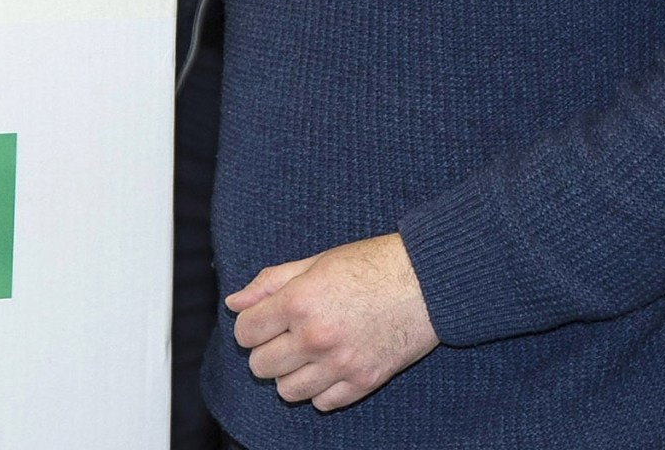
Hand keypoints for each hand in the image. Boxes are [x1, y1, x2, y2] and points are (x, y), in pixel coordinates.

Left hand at [226, 233, 438, 411]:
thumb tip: (235, 303)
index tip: (264, 321)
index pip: (245, 333)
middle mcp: (316, 337)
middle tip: (286, 335)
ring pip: (287, 391)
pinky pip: (322, 403)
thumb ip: (271, 283)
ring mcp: (340, 364)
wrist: (429, 281)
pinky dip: (321, 389)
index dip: (251, 326)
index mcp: (300, 302)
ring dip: (291, 374)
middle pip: (261, 366)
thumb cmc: (374, 264)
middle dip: (267, 350)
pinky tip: (331, 366)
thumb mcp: (316, 261)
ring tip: (308, 353)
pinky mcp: (364, 382)